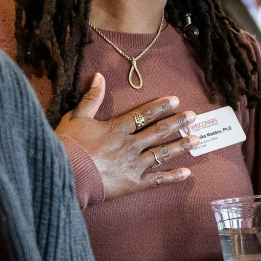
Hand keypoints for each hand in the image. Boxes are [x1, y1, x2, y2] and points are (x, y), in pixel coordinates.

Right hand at [55, 73, 198, 199]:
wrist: (63, 174)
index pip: (144, 114)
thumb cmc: (67, 146)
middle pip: (159, 132)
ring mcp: (133, 165)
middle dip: (178, 123)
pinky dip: (173, 176)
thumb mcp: (76, 118)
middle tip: (193, 117)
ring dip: (181, 146)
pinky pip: (157, 180)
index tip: (176, 101)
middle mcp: (130, 145)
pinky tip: (187, 172)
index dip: (161, 106)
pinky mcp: (133, 184)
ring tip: (196, 140)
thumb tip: (99, 76)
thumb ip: (91, 98)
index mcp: (117, 129)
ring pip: (162, 153)